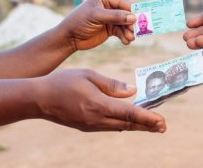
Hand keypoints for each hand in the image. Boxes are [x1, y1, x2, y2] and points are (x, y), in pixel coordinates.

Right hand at [36, 69, 165, 132]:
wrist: (38, 99)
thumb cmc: (63, 82)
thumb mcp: (89, 75)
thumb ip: (111, 84)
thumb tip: (132, 90)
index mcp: (98, 105)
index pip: (129, 113)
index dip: (147, 118)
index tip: (161, 121)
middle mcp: (96, 119)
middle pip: (128, 124)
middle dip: (147, 126)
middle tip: (164, 127)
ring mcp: (91, 125)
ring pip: (120, 127)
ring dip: (137, 127)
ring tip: (152, 126)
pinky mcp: (86, 127)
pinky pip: (110, 127)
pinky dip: (124, 125)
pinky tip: (131, 123)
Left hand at [59, 0, 135, 50]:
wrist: (70, 38)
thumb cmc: (80, 22)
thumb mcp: (96, 16)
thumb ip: (115, 16)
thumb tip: (133, 17)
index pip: (122, 3)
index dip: (131, 11)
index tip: (138, 19)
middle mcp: (108, 7)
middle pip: (126, 14)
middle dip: (130, 23)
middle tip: (134, 31)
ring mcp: (110, 19)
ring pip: (125, 24)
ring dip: (128, 32)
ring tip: (130, 39)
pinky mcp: (110, 29)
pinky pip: (121, 32)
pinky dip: (124, 36)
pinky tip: (126, 42)